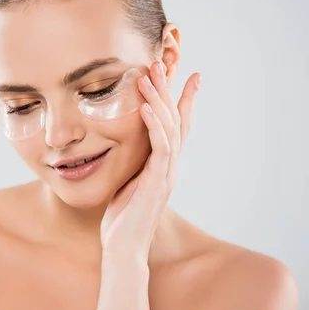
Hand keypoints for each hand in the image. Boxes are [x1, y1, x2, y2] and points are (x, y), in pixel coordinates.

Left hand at [99, 61, 200, 261]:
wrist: (123, 246)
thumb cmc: (122, 215)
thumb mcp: (127, 179)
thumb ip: (133, 160)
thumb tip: (122, 141)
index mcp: (163, 162)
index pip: (176, 124)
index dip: (182, 98)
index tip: (187, 73)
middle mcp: (169, 164)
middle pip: (175, 119)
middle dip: (168, 89)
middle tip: (161, 62)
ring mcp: (166, 172)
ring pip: (168, 127)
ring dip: (158, 99)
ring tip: (148, 75)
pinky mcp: (157, 181)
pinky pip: (159, 147)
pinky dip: (153, 124)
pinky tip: (143, 106)